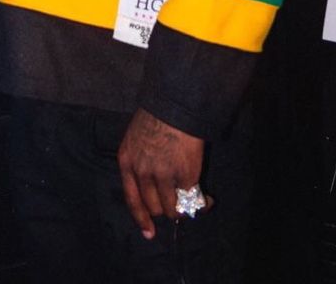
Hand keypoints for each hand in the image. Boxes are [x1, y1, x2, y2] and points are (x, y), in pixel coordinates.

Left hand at [118, 107, 204, 238]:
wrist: (177, 103)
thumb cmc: (158, 114)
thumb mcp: (138, 136)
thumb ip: (141, 158)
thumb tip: (152, 181)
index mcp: (127, 161)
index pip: (132, 198)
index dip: (141, 218)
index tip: (149, 232)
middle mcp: (142, 172)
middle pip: (153, 206)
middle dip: (166, 208)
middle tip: (178, 205)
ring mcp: (163, 176)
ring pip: (172, 207)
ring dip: (184, 208)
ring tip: (195, 204)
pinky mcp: (184, 176)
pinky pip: (191, 200)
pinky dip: (201, 203)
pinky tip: (207, 200)